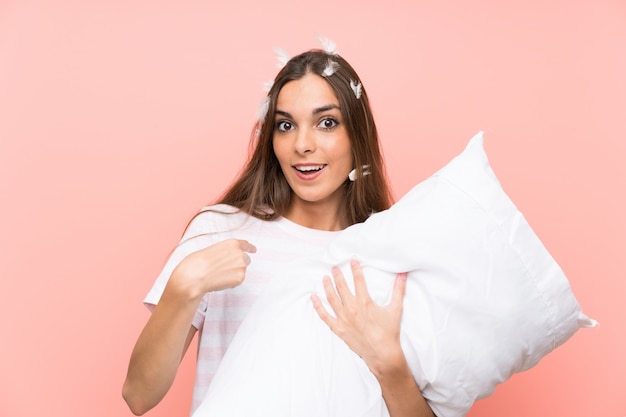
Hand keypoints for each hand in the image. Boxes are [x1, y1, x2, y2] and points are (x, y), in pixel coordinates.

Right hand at [169, 238, 256, 299]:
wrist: (195, 276)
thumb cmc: (198, 262)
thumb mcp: (213, 249)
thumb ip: (226, 251)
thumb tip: (230, 258)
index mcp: (232, 243)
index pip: (245, 245)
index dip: (250, 247)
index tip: (253, 249)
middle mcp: (240, 253)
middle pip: (246, 259)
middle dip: (238, 264)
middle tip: (224, 269)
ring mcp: (242, 266)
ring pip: (241, 270)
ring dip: (234, 273)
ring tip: (218, 274)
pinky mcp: (240, 278)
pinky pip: (238, 280)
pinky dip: (231, 281)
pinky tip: (220, 280)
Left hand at [311, 259, 407, 374]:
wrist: (383, 354)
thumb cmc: (390, 332)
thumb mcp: (396, 309)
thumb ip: (399, 289)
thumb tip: (403, 274)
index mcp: (365, 302)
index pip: (358, 280)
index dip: (355, 269)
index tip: (352, 260)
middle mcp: (351, 308)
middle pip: (342, 287)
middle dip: (338, 275)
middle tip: (334, 267)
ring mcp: (343, 319)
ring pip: (332, 298)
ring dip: (327, 286)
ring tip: (325, 277)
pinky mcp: (338, 329)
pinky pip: (324, 316)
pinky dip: (318, 306)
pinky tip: (313, 297)